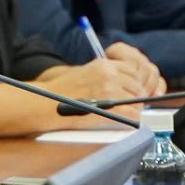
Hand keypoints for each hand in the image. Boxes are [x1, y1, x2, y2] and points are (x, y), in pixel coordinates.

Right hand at [38, 51, 162, 106]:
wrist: (47, 103)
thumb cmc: (62, 91)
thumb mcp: (85, 73)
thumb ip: (105, 75)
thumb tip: (122, 85)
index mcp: (104, 65)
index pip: (133, 71)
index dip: (134, 82)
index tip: (130, 90)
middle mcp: (109, 75)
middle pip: (137, 85)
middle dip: (136, 95)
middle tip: (131, 104)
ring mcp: (109, 90)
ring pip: (136, 99)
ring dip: (134, 107)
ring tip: (127, 112)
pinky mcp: (109, 107)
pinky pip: (132, 113)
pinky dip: (132, 118)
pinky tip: (127, 119)